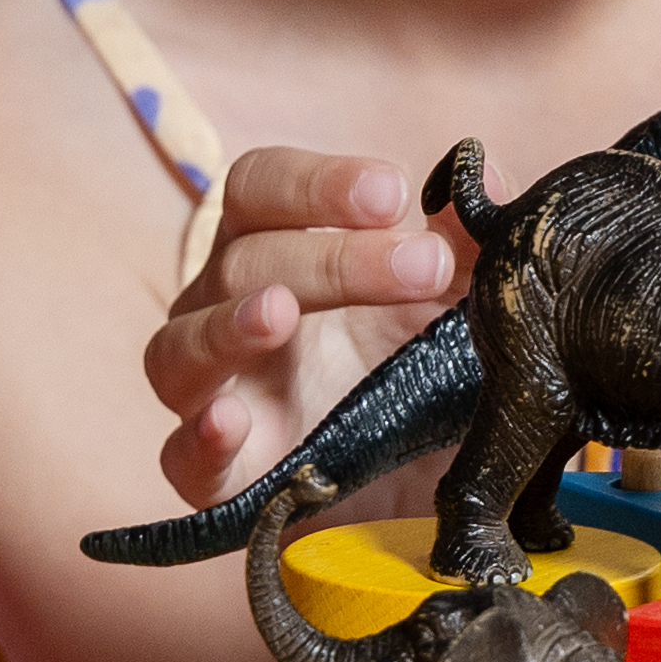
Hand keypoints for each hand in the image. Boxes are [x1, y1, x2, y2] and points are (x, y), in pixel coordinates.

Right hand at [141, 147, 472, 513]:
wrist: (426, 483)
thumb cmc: (418, 367)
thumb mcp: (455, 301)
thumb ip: (466, 239)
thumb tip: (479, 178)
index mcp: (274, 248)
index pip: (258, 187)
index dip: (315, 182)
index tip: (394, 192)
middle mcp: (226, 310)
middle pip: (240, 260)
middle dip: (333, 258)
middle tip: (423, 265)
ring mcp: (214, 393)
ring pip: (181, 345)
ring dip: (229, 324)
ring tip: (280, 313)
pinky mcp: (218, 477)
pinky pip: (181, 457)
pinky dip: (199, 438)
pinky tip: (230, 421)